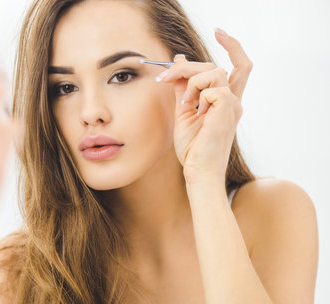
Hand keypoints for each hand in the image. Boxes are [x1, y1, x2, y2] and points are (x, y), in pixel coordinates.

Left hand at [159, 29, 252, 184]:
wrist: (197, 171)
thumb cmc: (193, 149)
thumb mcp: (183, 112)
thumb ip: (183, 88)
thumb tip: (179, 61)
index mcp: (226, 102)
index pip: (240, 66)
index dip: (233, 45)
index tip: (219, 31)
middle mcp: (233, 101)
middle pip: (218, 66)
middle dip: (188, 67)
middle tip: (165, 76)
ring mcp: (233, 105)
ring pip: (213, 71)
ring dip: (191, 82)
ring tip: (185, 104)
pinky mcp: (228, 109)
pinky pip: (211, 86)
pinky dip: (196, 94)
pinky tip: (192, 110)